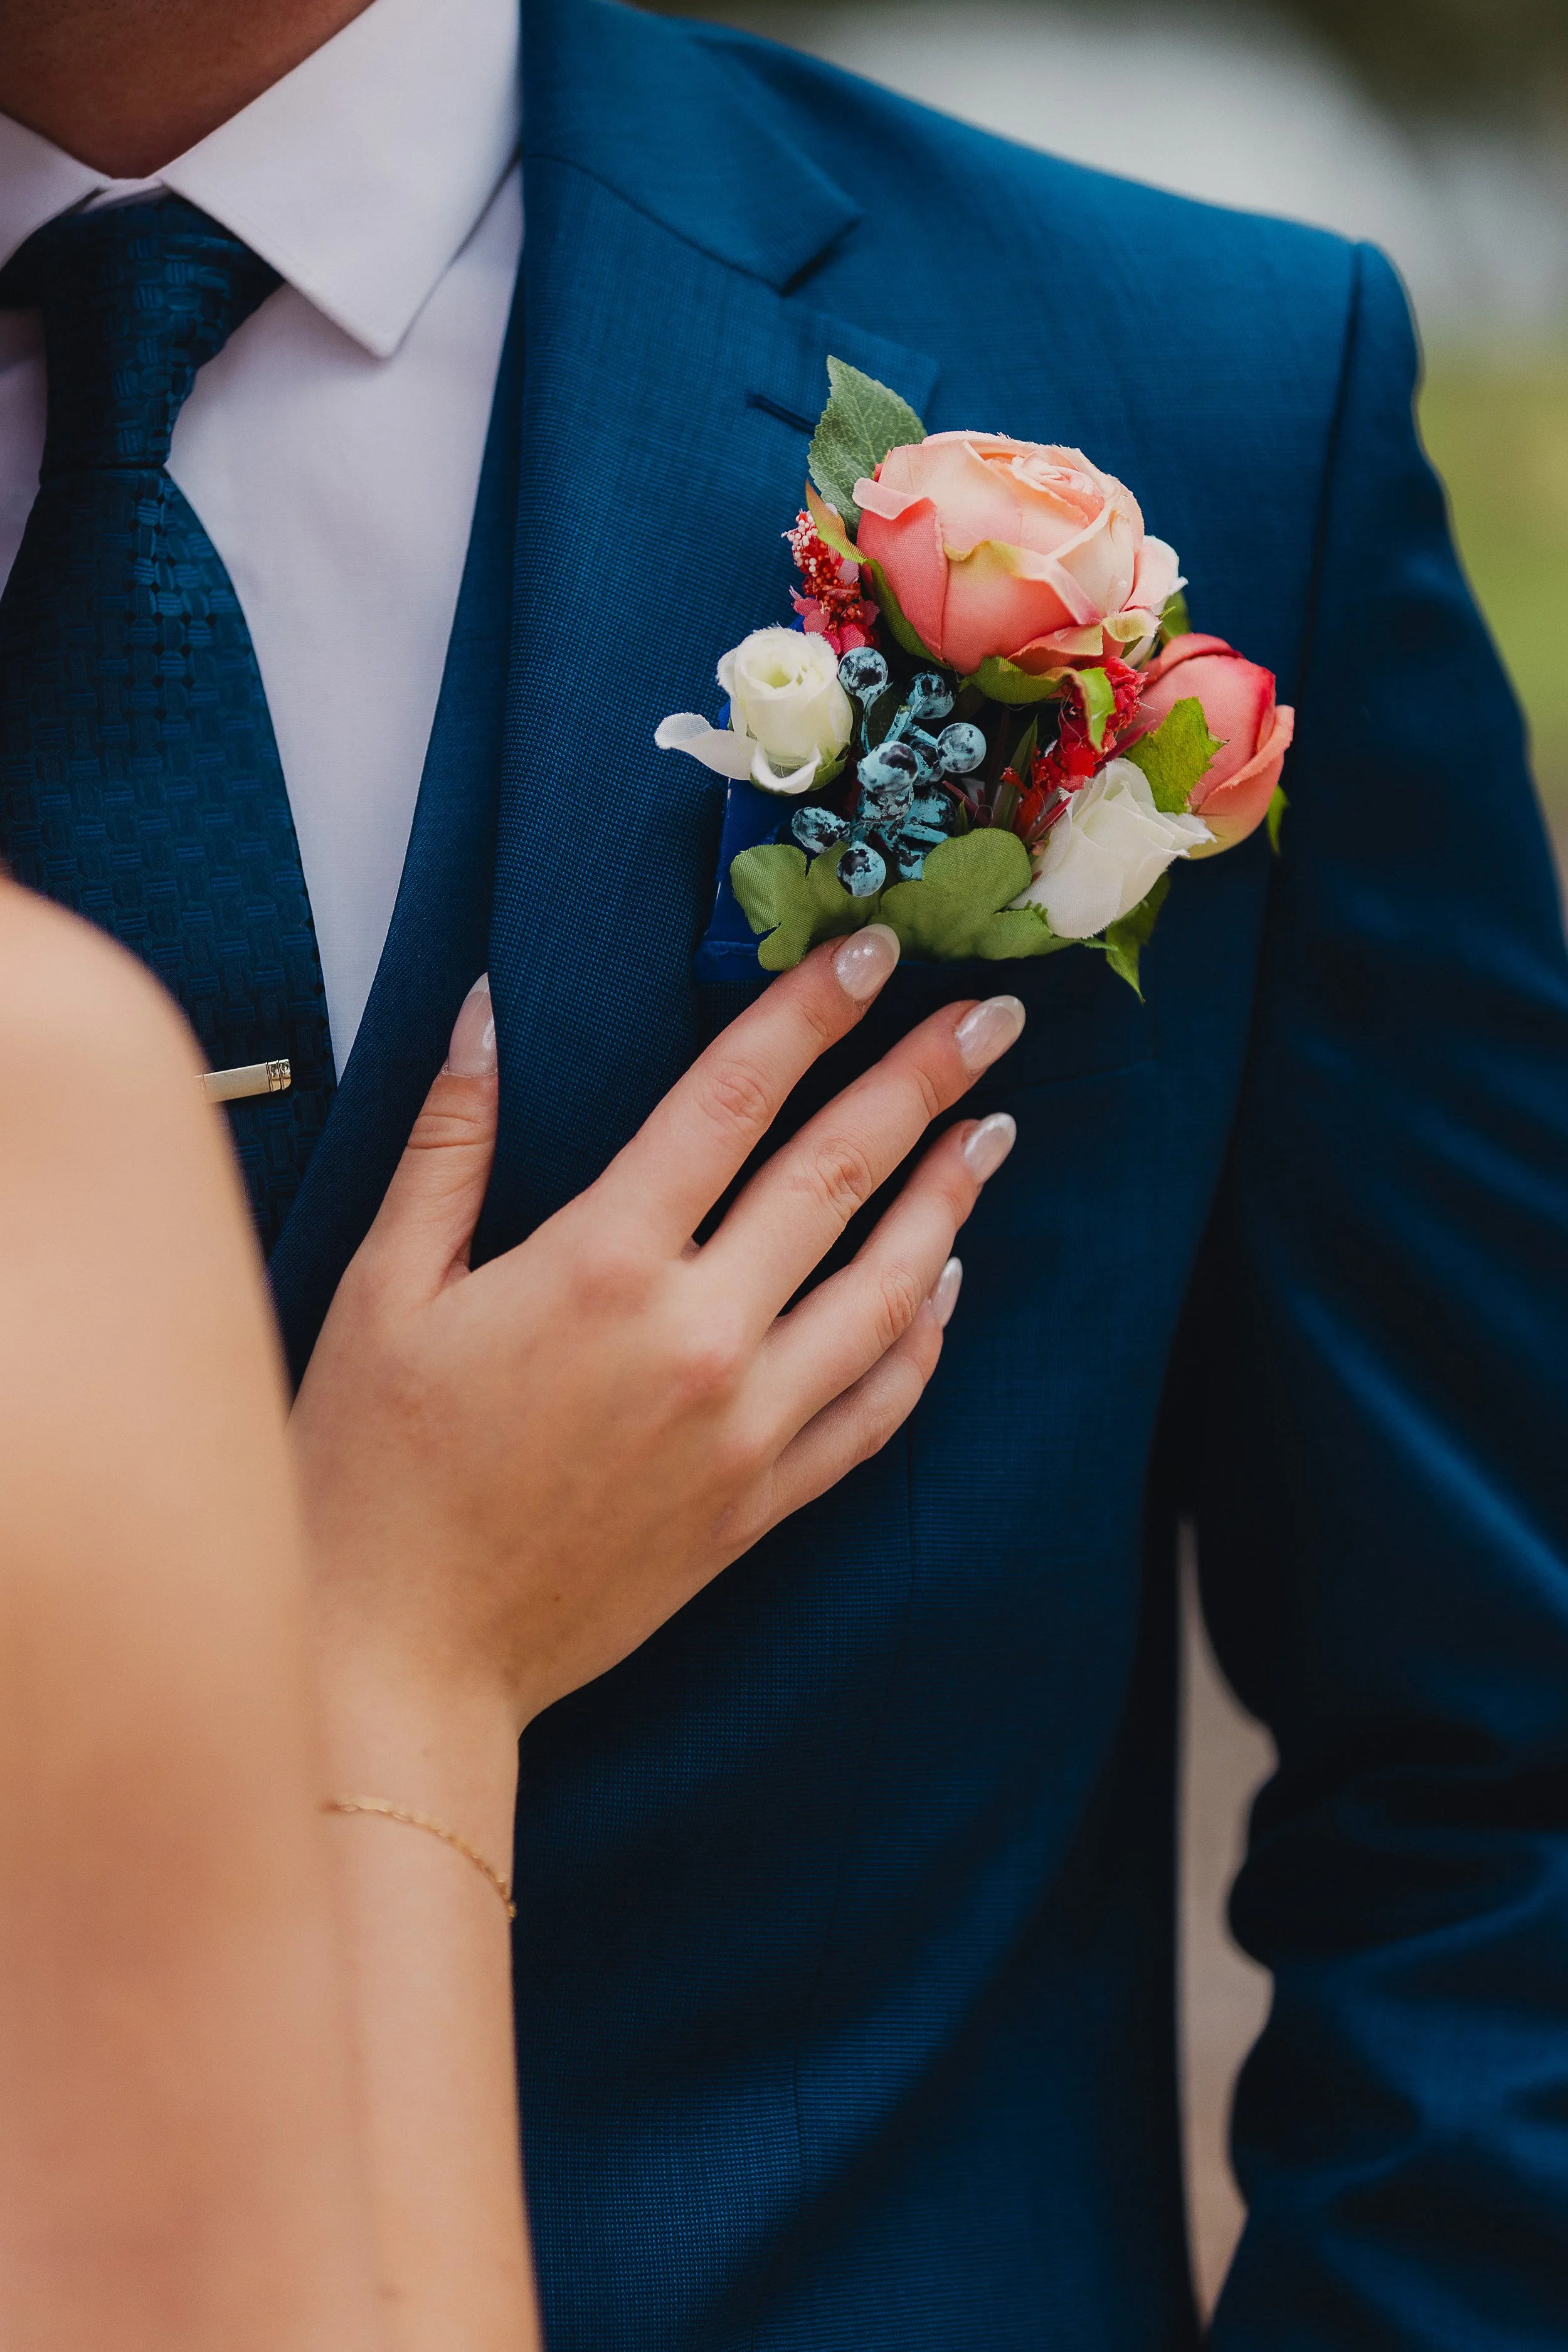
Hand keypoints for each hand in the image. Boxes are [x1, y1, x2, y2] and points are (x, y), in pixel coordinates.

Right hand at [292, 926, 1022, 1736]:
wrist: (404, 1656)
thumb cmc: (372, 1468)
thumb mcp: (385, 1287)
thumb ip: (449, 1143)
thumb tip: (484, 1013)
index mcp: (600, 1264)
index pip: (733, 1099)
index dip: (809, 1012)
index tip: (869, 948)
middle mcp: (695, 1337)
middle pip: (838, 1176)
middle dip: (921, 1081)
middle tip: (988, 1015)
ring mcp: (743, 1428)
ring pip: (885, 1291)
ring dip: (948, 1202)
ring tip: (993, 1132)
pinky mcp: (760, 1505)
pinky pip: (875, 1409)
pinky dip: (922, 1340)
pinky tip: (945, 1287)